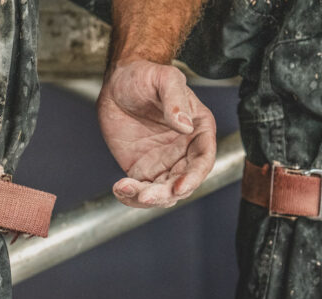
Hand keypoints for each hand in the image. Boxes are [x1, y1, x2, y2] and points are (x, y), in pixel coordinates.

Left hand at [97, 60, 216, 207]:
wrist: (118, 83)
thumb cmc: (145, 76)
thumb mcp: (164, 78)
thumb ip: (175, 99)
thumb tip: (185, 127)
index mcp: (199, 130)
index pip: (203, 161)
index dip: (193, 177)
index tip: (179, 187)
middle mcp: (185, 151)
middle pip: (183, 182)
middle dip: (166, 194)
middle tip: (145, 195)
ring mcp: (165, 164)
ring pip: (163, 193)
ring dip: (147, 199)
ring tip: (126, 189)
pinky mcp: (143, 170)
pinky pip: (142, 191)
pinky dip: (131, 196)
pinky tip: (119, 188)